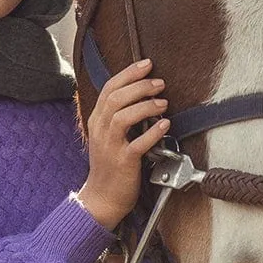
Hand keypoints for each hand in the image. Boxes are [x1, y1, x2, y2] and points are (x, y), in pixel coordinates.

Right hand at [77, 60, 168, 229]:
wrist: (102, 198)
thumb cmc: (110, 167)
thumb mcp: (108, 136)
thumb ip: (119, 116)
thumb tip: (142, 95)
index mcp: (97, 121)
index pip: (109, 88)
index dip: (128, 73)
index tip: (146, 64)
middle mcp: (101, 131)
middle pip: (116, 98)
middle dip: (140, 85)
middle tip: (159, 83)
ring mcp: (110, 147)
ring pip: (123, 117)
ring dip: (146, 106)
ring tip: (163, 102)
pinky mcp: (123, 162)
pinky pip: (137, 144)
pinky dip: (152, 132)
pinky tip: (164, 125)